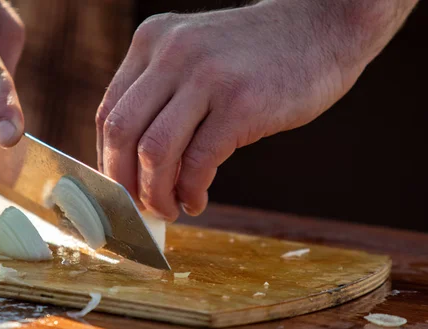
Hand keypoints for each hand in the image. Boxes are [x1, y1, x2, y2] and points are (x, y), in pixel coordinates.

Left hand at [96, 0, 415, 219]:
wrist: (321, 28)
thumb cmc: (256, 56)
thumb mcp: (194, 56)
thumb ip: (162, 96)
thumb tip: (135, 165)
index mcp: (152, 41)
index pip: (108, 111)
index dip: (107, 159)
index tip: (120, 187)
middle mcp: (172, 53)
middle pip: (121, 132)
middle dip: (123, 183)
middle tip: (139, 207)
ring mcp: (207, 76)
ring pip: (154, 151)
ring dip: (155, 193)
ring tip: (170, 209)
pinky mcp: (241, 102)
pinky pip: (199, 161)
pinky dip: (191, 191)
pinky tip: (197, 200)